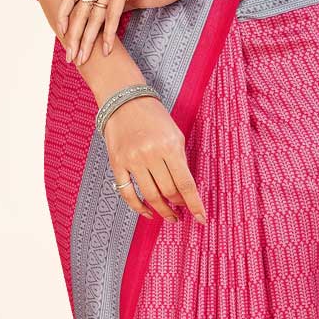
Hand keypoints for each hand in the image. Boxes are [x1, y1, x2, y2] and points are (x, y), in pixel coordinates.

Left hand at [56, 0, 204, 64]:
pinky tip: (106, 50)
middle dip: (74, 36)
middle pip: (80, 8)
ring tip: (83, 58)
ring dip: (87, 40)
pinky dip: (108, 34)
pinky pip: (111, 14)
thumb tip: (99, 25)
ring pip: (94, 14)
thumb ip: (112, 6)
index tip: (63, 36)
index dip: (63, 15)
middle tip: (71, 57)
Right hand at [104, 95, 207, 225]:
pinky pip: (127, 193)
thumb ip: (181, 161)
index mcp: (169, 146)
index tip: (201, 218)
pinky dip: (138, 207)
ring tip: (169, 215)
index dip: (195, 204)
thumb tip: (185, 190)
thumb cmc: (154, 117)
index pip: (186, 183)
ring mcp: (132, 160)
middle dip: (178, 204)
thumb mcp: (175, 135)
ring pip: (150, 196)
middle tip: (182, 210)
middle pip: (168, 191)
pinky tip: (148, 212)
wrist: (124, 101)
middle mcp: (150, 154)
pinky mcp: (117, 163)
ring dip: (162, 210)